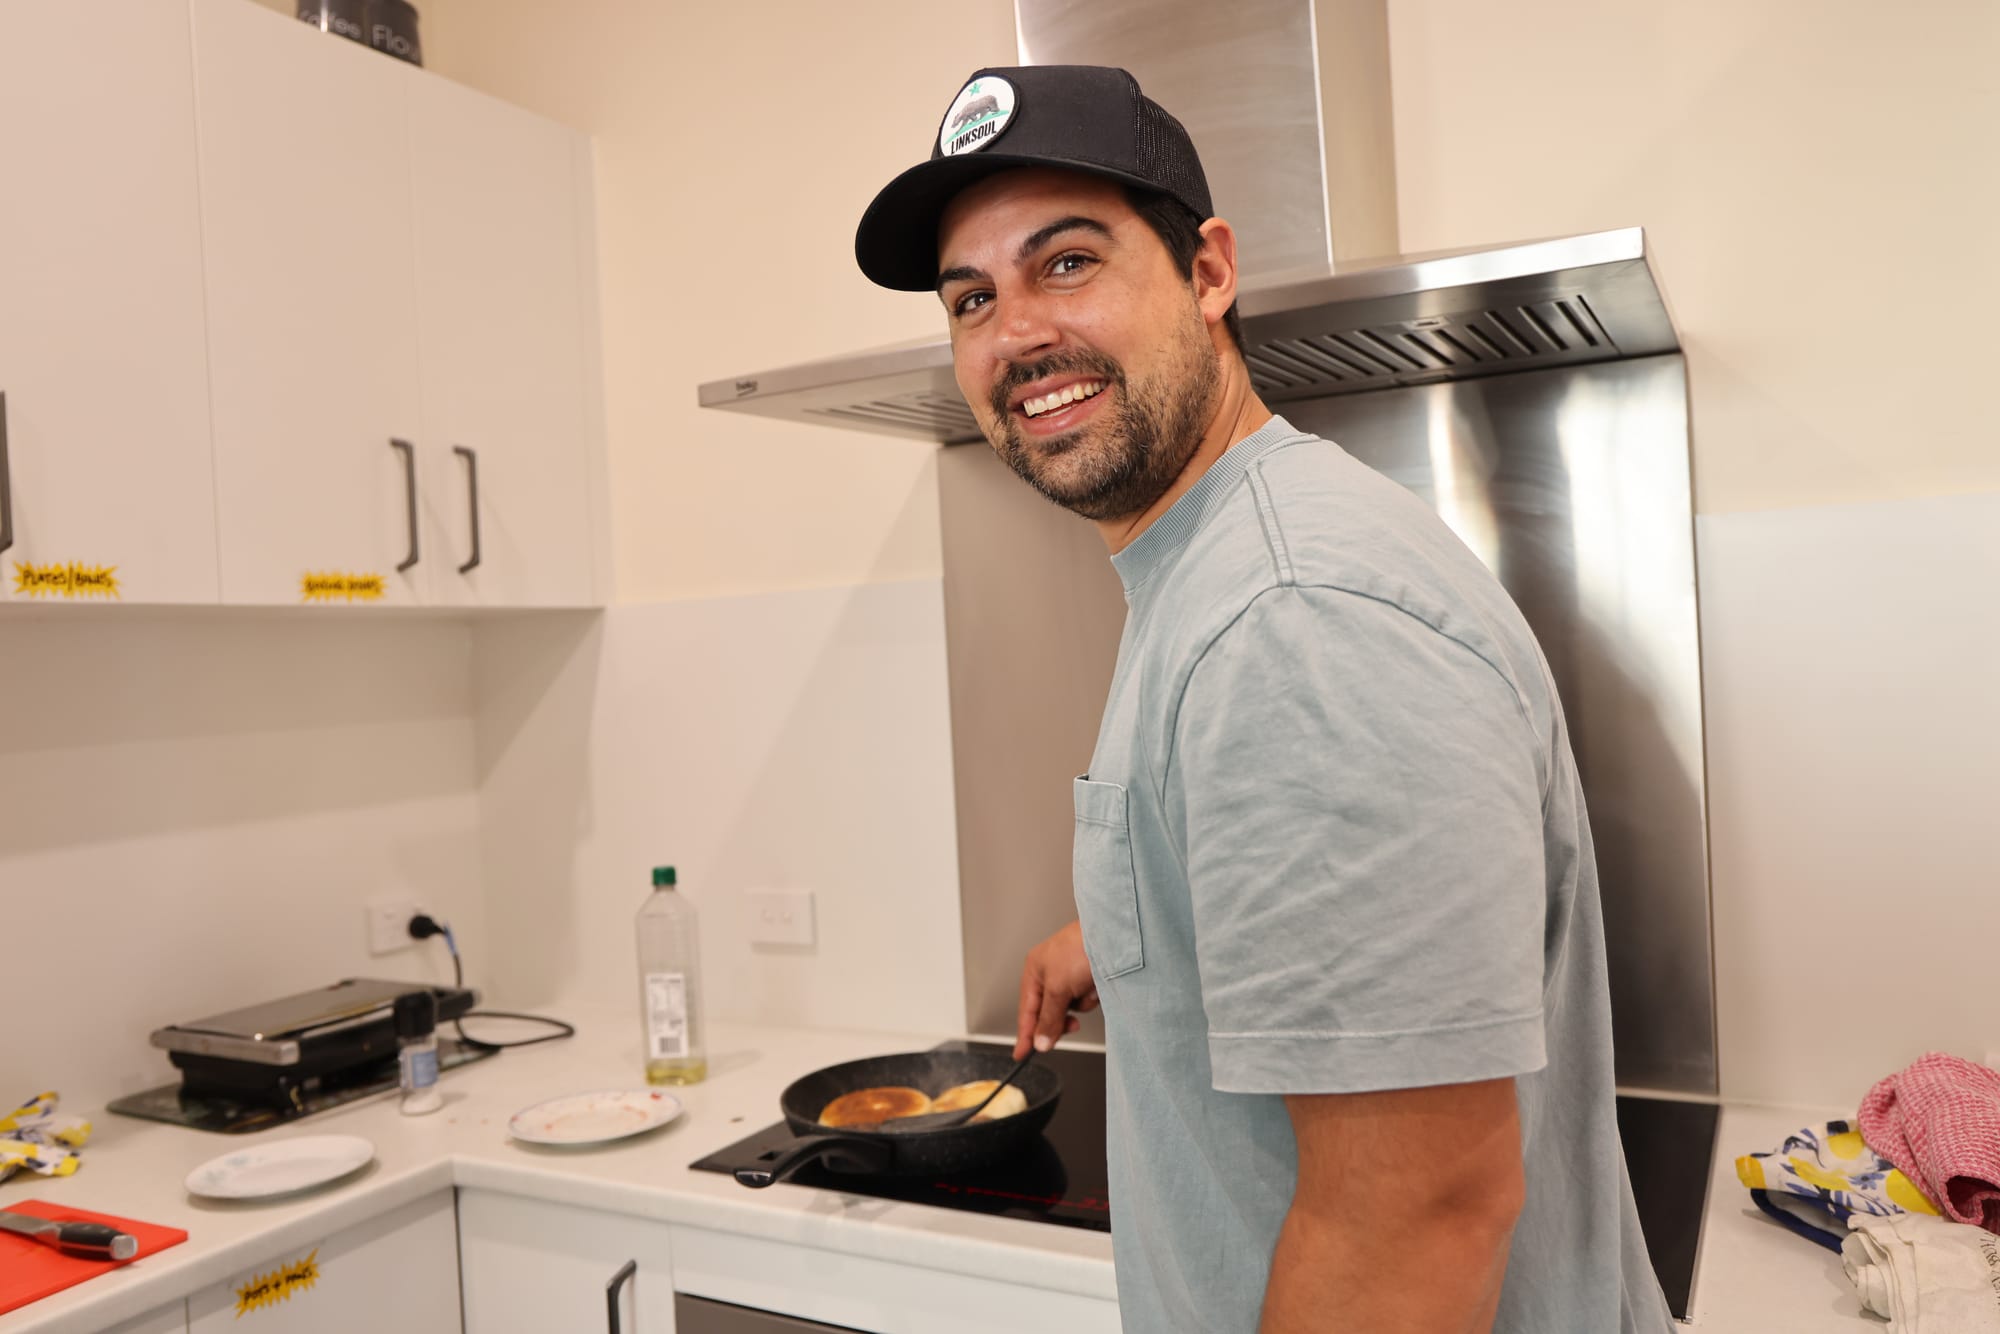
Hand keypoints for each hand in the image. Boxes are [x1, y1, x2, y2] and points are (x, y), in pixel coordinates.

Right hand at [1013, 919, 1098, 1058]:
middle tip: (1069, 1026)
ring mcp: (1072, 974)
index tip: (1023, 1055)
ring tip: (1087, 990)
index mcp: (1035, 971)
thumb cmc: (1081, 947)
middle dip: (1061, 1018)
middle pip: (1049, 1012)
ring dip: (1080, 1004)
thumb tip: (1040, 1042)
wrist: (1114, 933)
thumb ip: (1048, 1019)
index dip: (1025, 1035)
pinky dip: (1092, 996)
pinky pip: (1087, 999)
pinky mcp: (1090, 976)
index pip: (1026, 1011)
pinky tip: (1097, 986)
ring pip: (1071, 1007)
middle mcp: (1051, 972)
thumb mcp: (1058, 988)